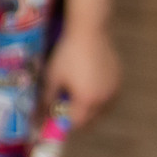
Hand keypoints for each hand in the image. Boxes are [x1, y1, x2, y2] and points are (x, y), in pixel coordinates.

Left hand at [43, 0, 119, 129]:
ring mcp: (114, 90)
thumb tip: (38, 115)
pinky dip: (98, 99)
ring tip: (74, 99)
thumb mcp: (52, 77)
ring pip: (101, 110)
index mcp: (87, 100)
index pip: (76, 123)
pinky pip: (108, 97)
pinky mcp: (119, 80)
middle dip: (75, 119)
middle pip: (90, 119)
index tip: (53, 120)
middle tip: (62, 110)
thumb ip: (46, 99)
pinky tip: (87, 88)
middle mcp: (105, 99)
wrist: (89, 32)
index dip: (63, 124)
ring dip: (88, 110)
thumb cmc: (67, 55)